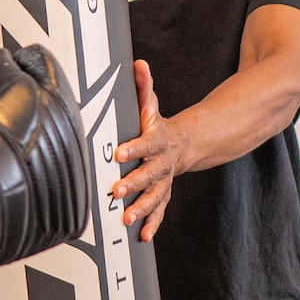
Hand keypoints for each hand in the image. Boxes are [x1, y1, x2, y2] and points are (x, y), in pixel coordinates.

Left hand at [110, 59, 181, 241]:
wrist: (183, 145)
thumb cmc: (157, 125)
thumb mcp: (150, 105)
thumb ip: (143, 86)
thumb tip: (137, 63)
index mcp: (156, 140)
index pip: (144, 143)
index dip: (133, 148)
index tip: (118, 153)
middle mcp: (161, 163)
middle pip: (148, 174)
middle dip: (133, 183)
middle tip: (116, 191)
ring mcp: (163, 181)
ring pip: (154, 196)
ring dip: (142, 208)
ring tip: (128, 218)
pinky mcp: (163, 194)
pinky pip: (159, 211)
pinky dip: (152, 223)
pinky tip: (144, 236)